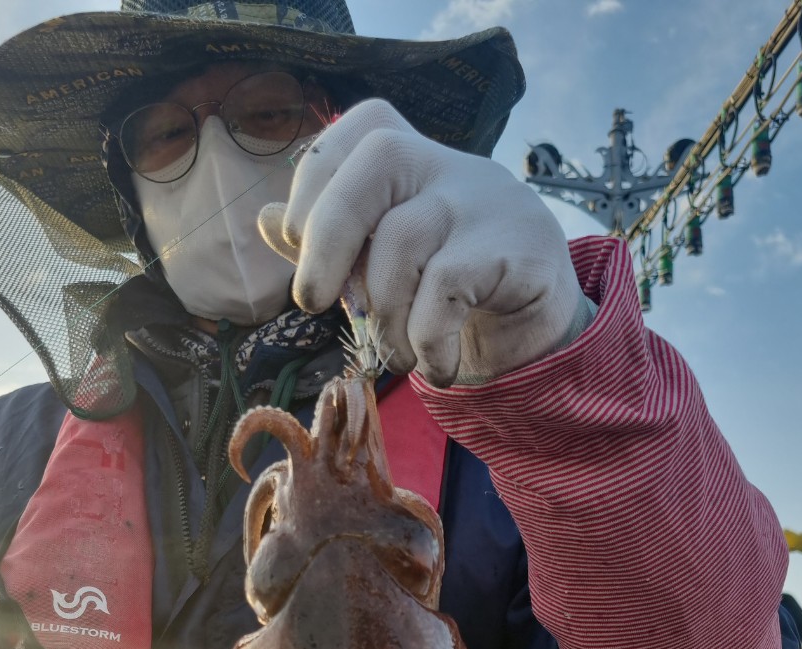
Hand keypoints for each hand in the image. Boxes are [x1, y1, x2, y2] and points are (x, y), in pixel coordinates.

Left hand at [258, 100, 587, 386]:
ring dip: (383, 318)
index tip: (299, 247)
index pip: (356, 131)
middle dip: (328, 237)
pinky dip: (428, 342)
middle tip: (311, 303)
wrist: (535, 331)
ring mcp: (488, 202)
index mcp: (412, 159)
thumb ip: (329, 244)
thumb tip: (266, 219)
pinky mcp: (519, 248)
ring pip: (404, 241)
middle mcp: (450, 165)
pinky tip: (435, 365)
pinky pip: (446, 291)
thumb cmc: (446, 293)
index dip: (313, 186)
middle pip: (378, 157)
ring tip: (395, 356)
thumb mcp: (382, 265)